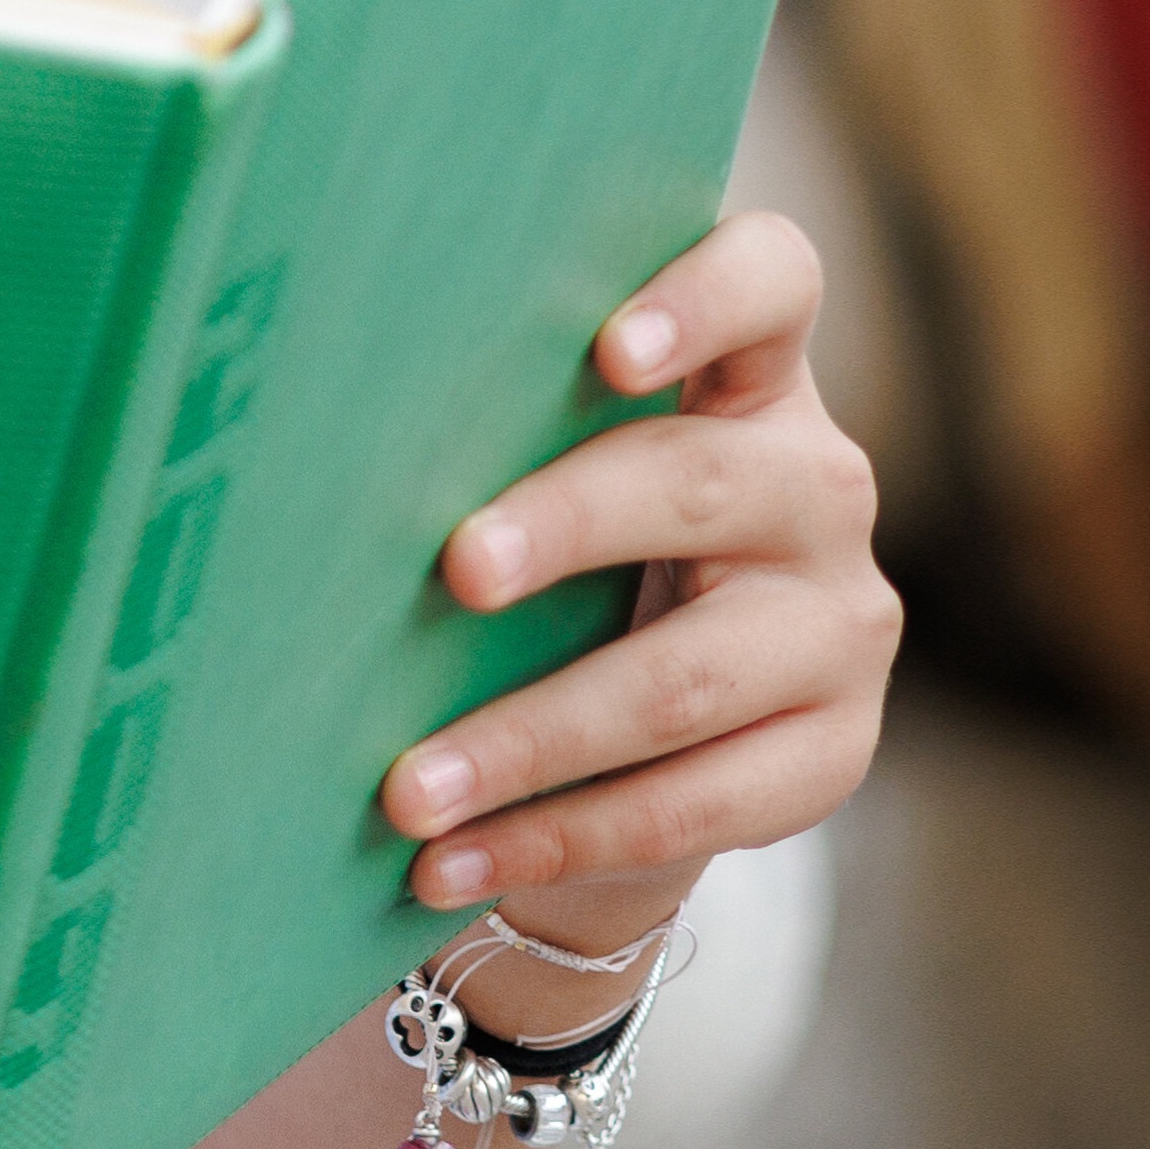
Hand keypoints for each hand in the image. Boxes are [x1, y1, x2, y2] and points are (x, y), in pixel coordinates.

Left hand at [381, 208, 897, 934]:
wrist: (646, 732)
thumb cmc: (562, 557)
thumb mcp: (551, 474)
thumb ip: (499, 431)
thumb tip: (308, 434)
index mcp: (750, 381)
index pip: (772, 284)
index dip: (704, 298)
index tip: (608, 349)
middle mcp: (816, 487)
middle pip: (699, 485)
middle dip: (566, 528)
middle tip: (455, 570)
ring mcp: (841, 625)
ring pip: (685, 679)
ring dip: (529, 736)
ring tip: (407, 789)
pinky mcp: (832, 753)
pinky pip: (692, 803)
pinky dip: (555, 836)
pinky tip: (447, 863)